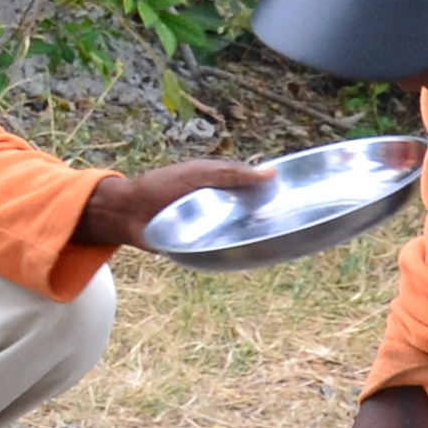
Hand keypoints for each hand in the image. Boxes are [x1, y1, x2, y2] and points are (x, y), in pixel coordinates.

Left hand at [77, 157, 277, 250]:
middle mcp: (221, 205)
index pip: (256, 187)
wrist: (128, 214)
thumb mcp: (198, 174)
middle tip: (292, 225)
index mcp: (222, 183)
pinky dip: (236, 251)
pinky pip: (225, 249)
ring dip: (255, 237)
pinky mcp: (204, 246)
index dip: (274, 193)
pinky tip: (254, 255)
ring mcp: (213, 226)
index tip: (299, 199)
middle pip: (253, 212)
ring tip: (279, 242)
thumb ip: (232, 174)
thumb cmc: (161, 186)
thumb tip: (272, 172)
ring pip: (242, 233)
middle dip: (270, 218)